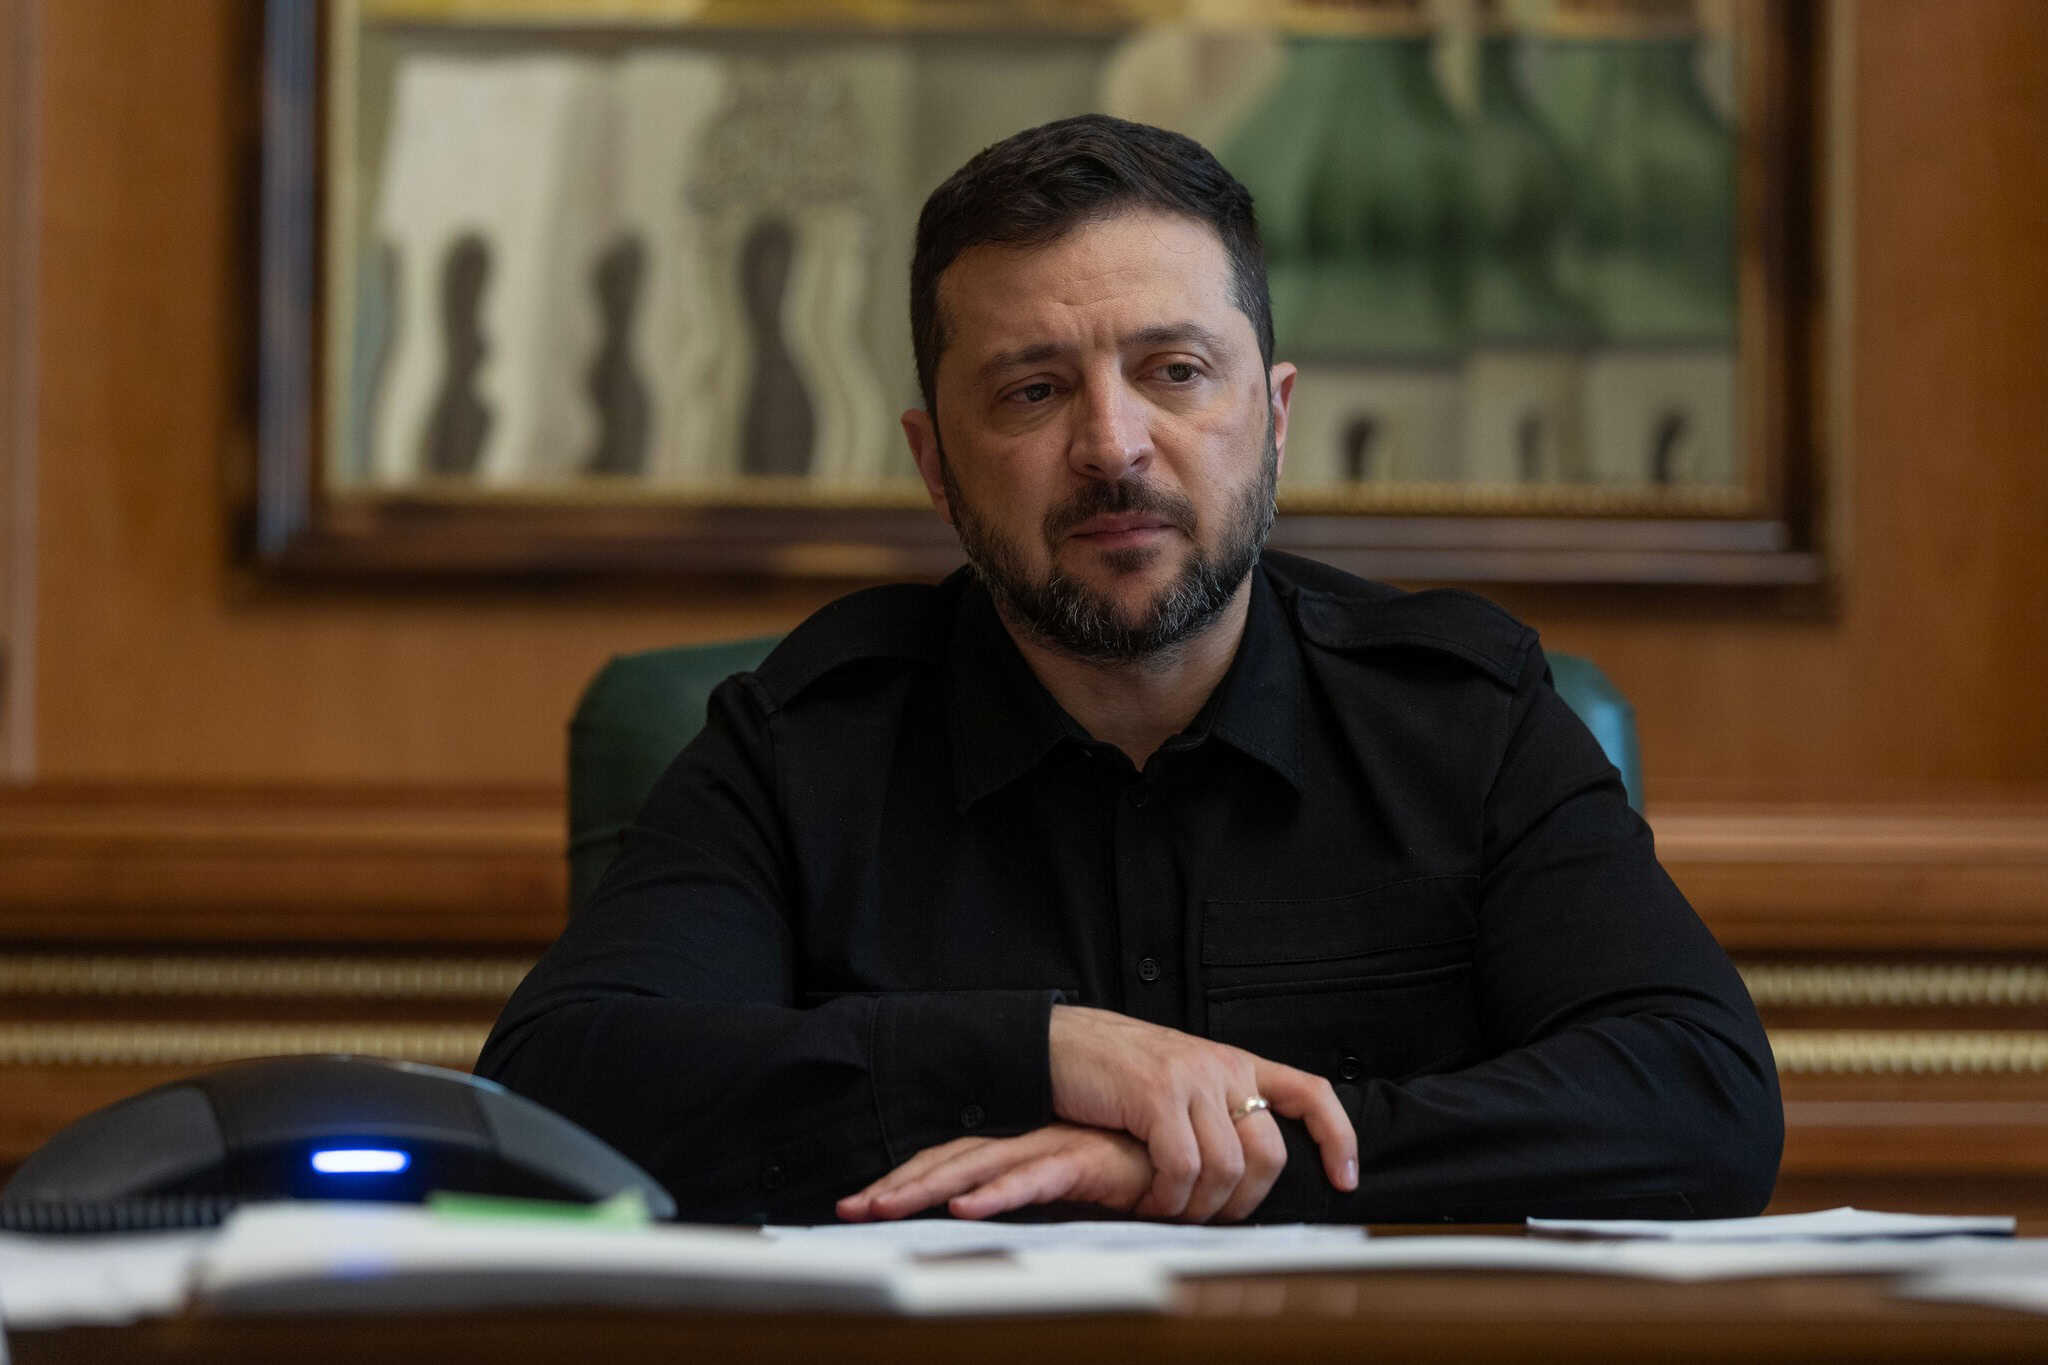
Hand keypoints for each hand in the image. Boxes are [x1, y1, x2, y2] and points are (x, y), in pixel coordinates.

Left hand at [835, 1124, 1152, 1222]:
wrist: (1191, 1150)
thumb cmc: (1136, 1172)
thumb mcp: (1074, 1195)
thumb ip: (1039, 1206)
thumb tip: (998, 1236)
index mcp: (1022, 1150)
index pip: (951, 1162)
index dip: (908, 1180)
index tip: (863, 1202)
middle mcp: (1028, 1144)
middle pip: (949, 1161)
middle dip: (899, 1184)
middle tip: (851, 1207)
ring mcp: (1051, 1148)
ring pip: (977, 1167)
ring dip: (929, 1187)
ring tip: (884, 1206)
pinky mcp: (1082, 1160)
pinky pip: (1032, 1177)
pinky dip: (997, 1192)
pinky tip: (967, 1207)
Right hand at [1047, 1005, 1357, 1220]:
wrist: (1055, 1043)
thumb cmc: (1110, 1073)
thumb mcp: (1177, 1081)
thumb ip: (1213, 1110)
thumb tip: (1242, 1170)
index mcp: (1233, 1062)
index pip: (1310, 1092)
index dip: (1338, 1138)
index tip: (1346, 1180)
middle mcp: (1220, 1066)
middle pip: (1269, 1154)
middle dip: (1245, 1202)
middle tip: (1209, 1218)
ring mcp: (1190, 1078)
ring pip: (1227, 1168)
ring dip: (1199, 1207)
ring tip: (1169, 1211)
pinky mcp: (1156, 1095)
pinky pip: (1183, 1168)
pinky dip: (1169, 1198)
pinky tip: (1149, 1201)